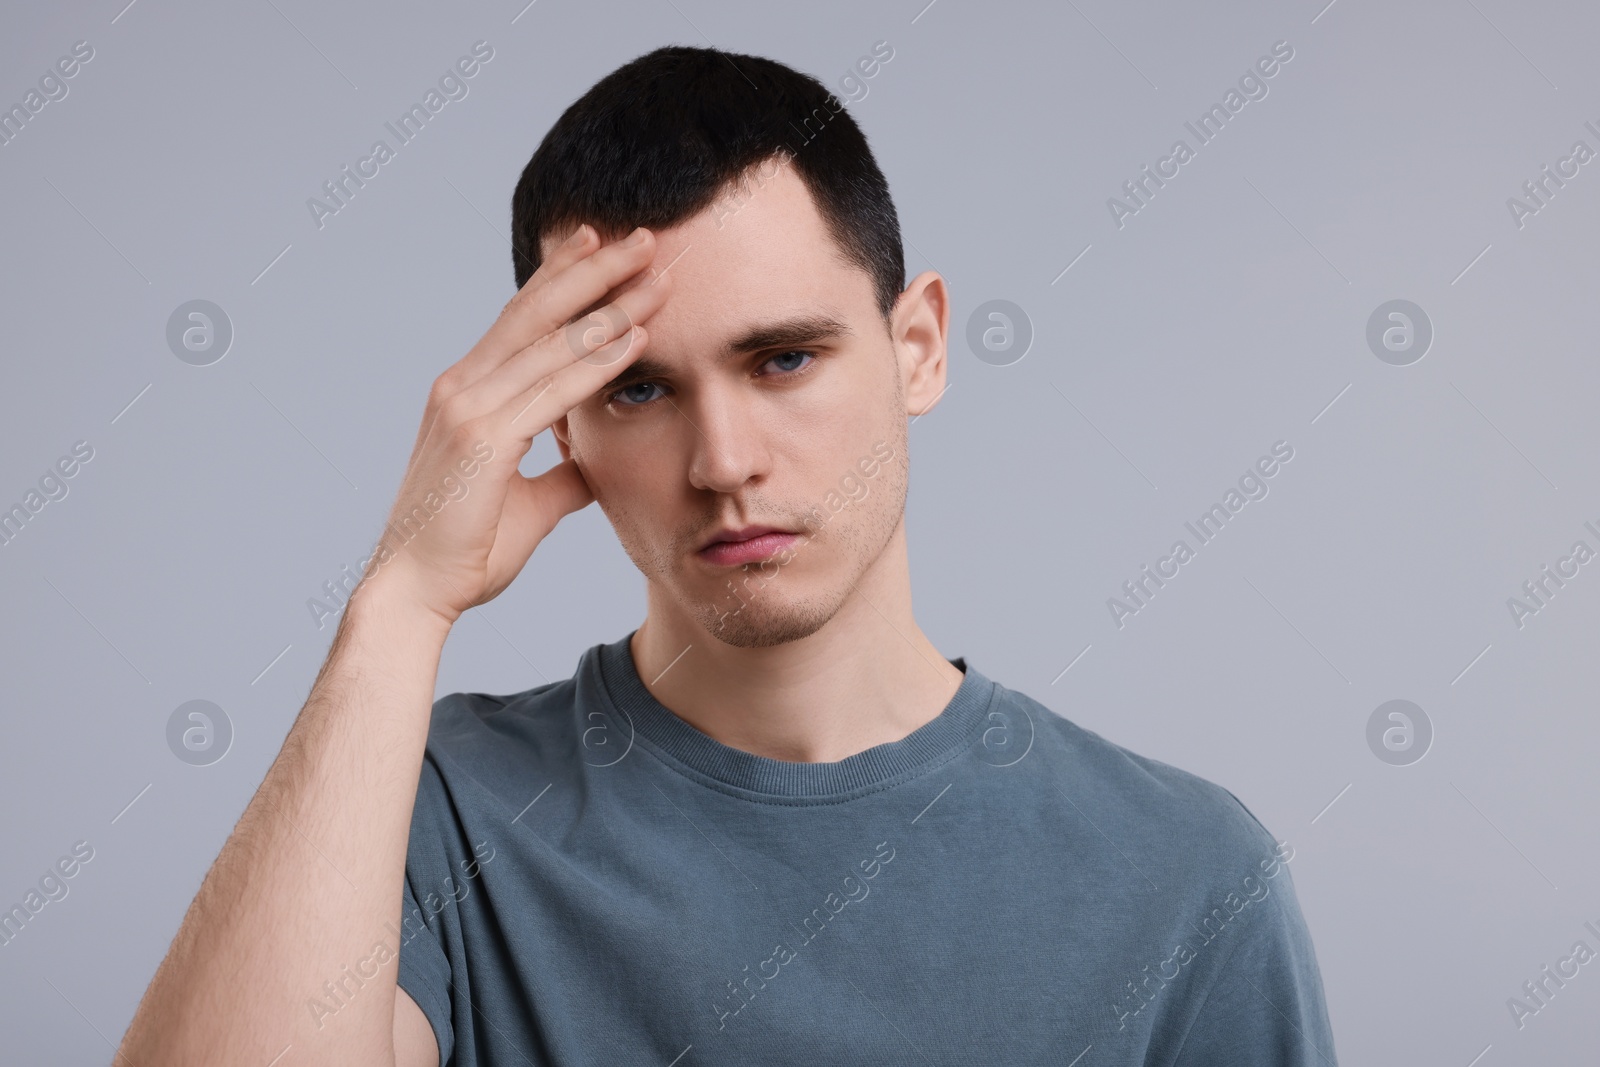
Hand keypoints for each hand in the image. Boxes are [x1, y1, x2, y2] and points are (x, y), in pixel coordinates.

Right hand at [360, 224, 669, 626]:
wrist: (417, 592)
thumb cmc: (464, 550)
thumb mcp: (527, 502)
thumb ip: (561, 472)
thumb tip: (592, 461)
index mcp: (465, 393)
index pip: (522, 319)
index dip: (563, 278)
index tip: (600, 245)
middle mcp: (462, 387)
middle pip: (538, 310)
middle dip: (594, 269)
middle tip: (643, 237)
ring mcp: (468, 407)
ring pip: (551, 341)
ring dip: (610, 304)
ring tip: (657, 275)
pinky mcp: (483, 437)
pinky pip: (555, 389)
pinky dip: (599, 361)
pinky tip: (637, 337)